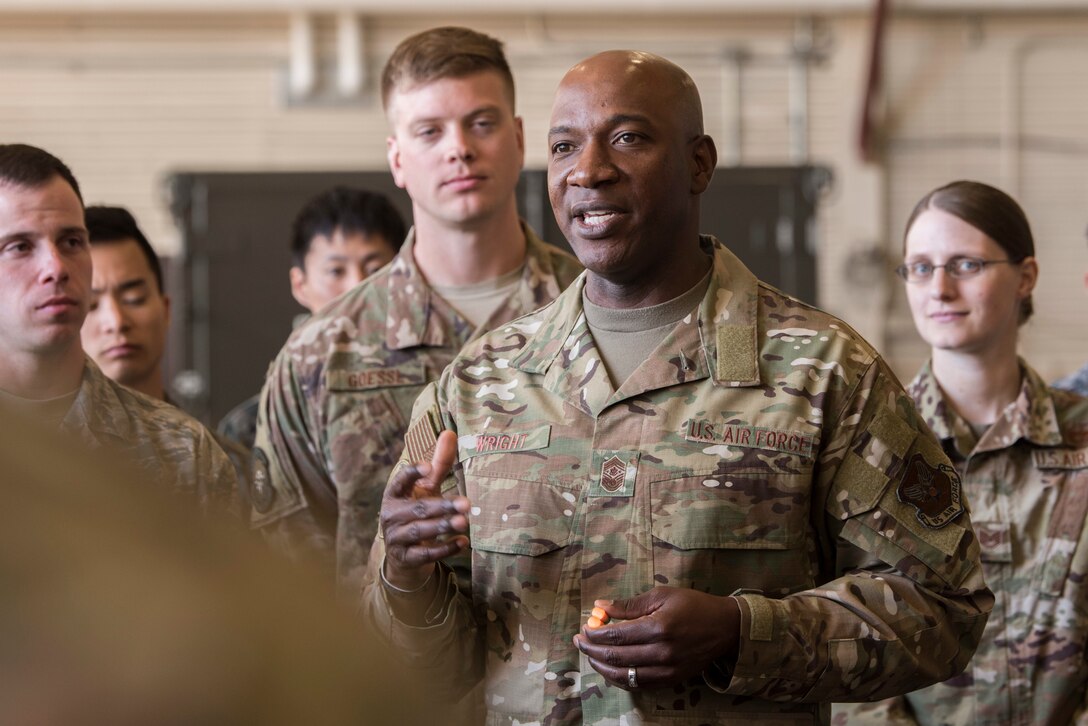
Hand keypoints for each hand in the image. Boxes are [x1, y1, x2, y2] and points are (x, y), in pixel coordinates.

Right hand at [380, 430, 469, 589]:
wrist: (404, 556)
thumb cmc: (417, 513)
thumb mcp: (426, 489)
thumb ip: (438, 464)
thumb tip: (449, 432)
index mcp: (395, 494)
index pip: (400, 481)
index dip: (412, 474)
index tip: (428, 467)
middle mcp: (391, 515)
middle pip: (417, 509)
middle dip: (441, 506)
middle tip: (466, 504)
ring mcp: (396, 538)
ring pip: (419, 531)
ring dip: (442, 526)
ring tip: (464, 522)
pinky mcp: (405, 558)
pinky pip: (424, 554)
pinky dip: (444, 548)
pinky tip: (462, 543)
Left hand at [573, 586, 739, 689]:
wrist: (726, 628)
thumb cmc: (694, 606)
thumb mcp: (662, 596)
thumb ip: (630, 605)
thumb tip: (600, 607)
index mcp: (659, 627)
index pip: (617, 635)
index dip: (596, 633)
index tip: (584, 627)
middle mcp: (662, 652)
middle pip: (617, 656)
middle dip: (592, 649)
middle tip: (579, 641)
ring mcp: (667, 670)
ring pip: (625, 675)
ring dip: (602, 666)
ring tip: (590, 655)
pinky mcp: (671, 680)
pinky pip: (638, 684)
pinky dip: (620, 678)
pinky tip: (609, 668)